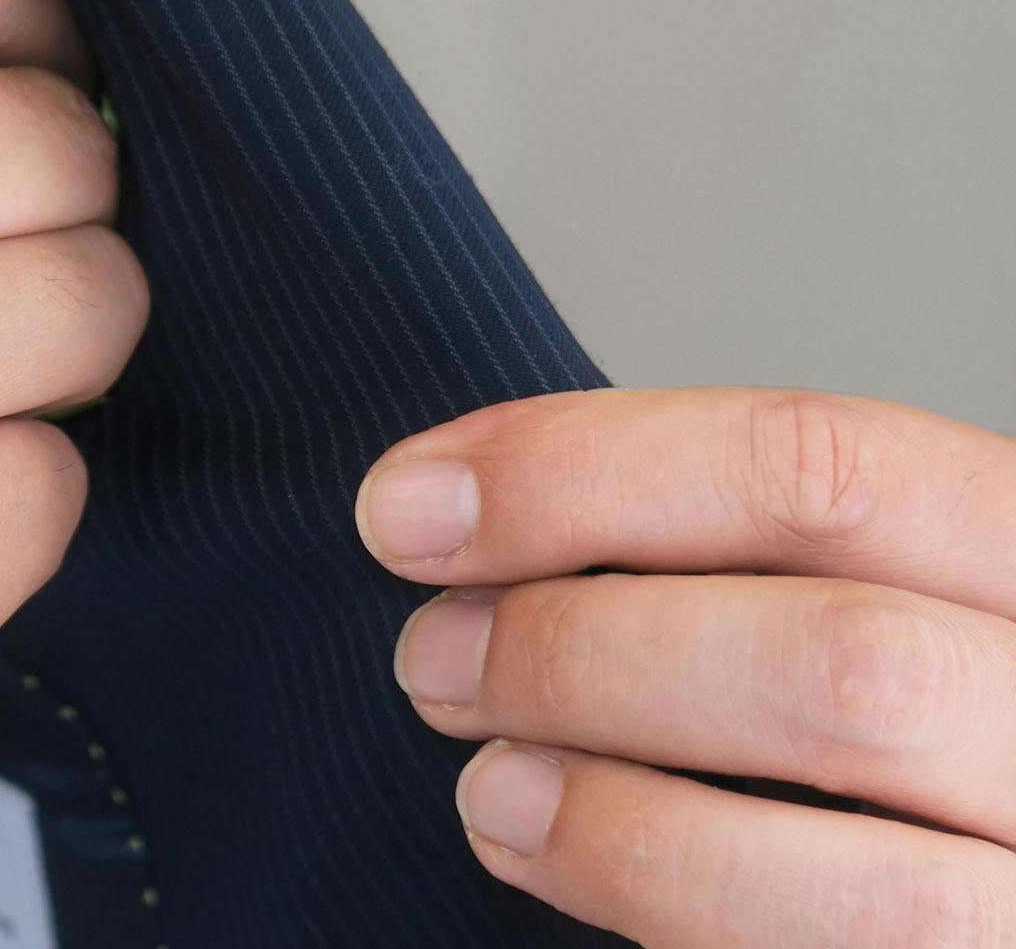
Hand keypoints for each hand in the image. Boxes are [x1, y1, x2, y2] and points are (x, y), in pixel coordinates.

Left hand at [360, 387, 1015, 945]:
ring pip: (870, 869)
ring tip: (488, 791)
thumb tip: (469, 512)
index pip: (825, 466)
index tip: (412, 502)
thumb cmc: (915, 742)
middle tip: (437, 658)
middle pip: (839, 658)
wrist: (983, 886)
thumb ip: (735, 562)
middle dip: (588, 651)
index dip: (583, 469)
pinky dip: (675, 909)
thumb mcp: (875, 596)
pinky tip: (560, 870)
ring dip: (626, 818)